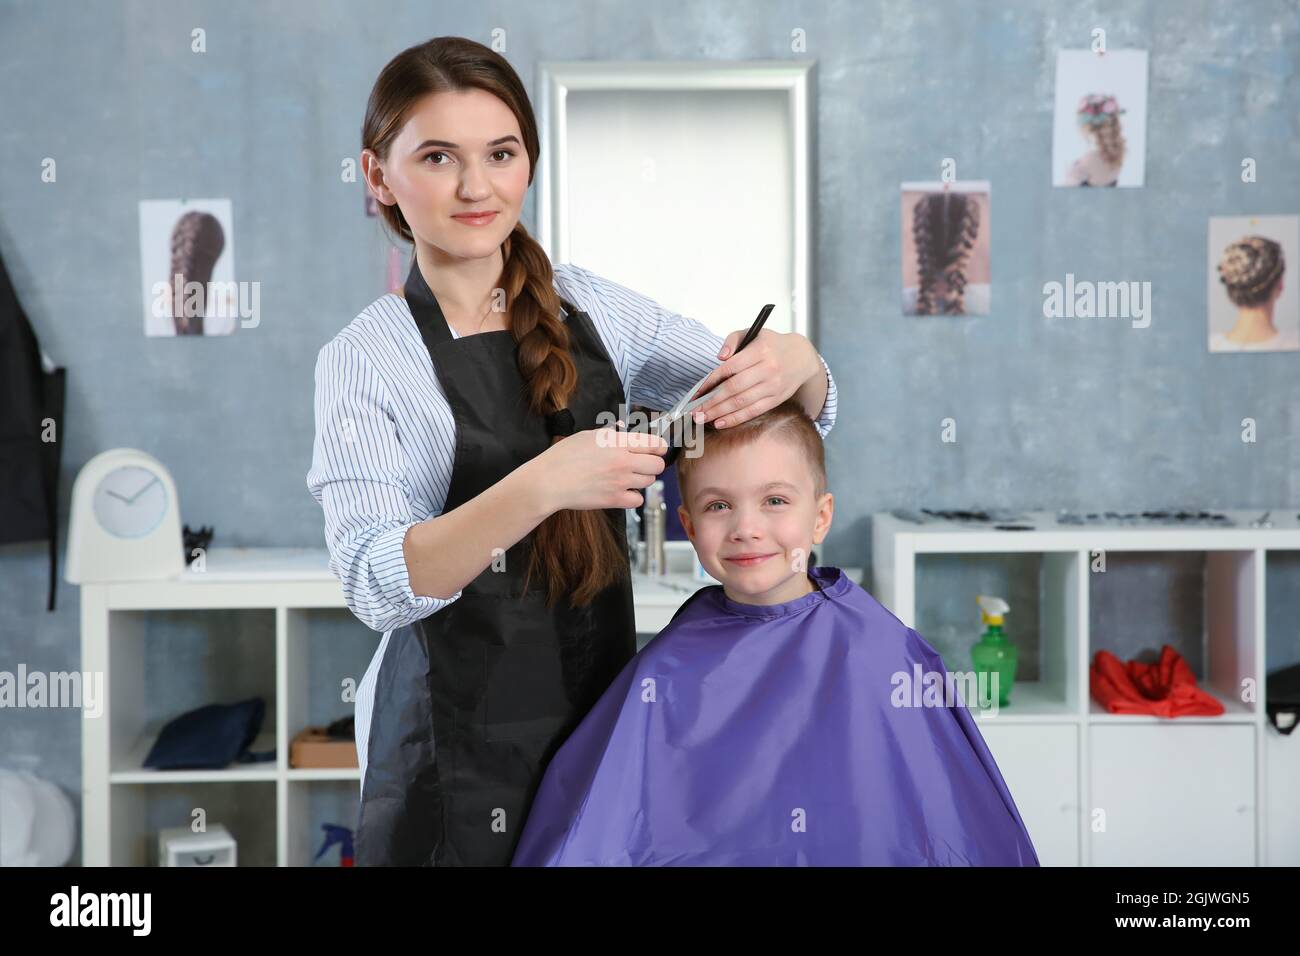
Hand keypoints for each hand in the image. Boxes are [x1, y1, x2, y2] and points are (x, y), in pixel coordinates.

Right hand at [532, 423, 667, 511]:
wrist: (548, 482)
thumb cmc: (562, 457)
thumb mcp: (586, 437)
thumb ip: (608, 435)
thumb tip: (620, 431)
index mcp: (616, 442)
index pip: (653, 443)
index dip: (659, 447)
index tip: (659, 449)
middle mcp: (622, 461)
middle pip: (657, 465)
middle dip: (653, 464)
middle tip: (643, 465)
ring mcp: (620, 482)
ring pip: (649, 481)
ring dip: (642, 479)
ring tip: (628, 478)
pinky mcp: (614, 500)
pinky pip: (638, 500)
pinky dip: (633, 497)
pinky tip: (622, 492)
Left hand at [688, 329, 821, 427]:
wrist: (801, 357)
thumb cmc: (771, 345)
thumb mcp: (753, 333)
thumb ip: (733, 340)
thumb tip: (719, 357)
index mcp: (760, 350)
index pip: (729, 368)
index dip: (710, 382)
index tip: (696, 392)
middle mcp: (768, 368)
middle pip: (734, 388)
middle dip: (711, 402)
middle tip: (695, 411)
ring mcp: (773, 385)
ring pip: (742, 402)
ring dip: (720, 413)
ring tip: (703, 418)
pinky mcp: (777, 398)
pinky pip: (754, 411)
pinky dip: (736, 418)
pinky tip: (721, 422)